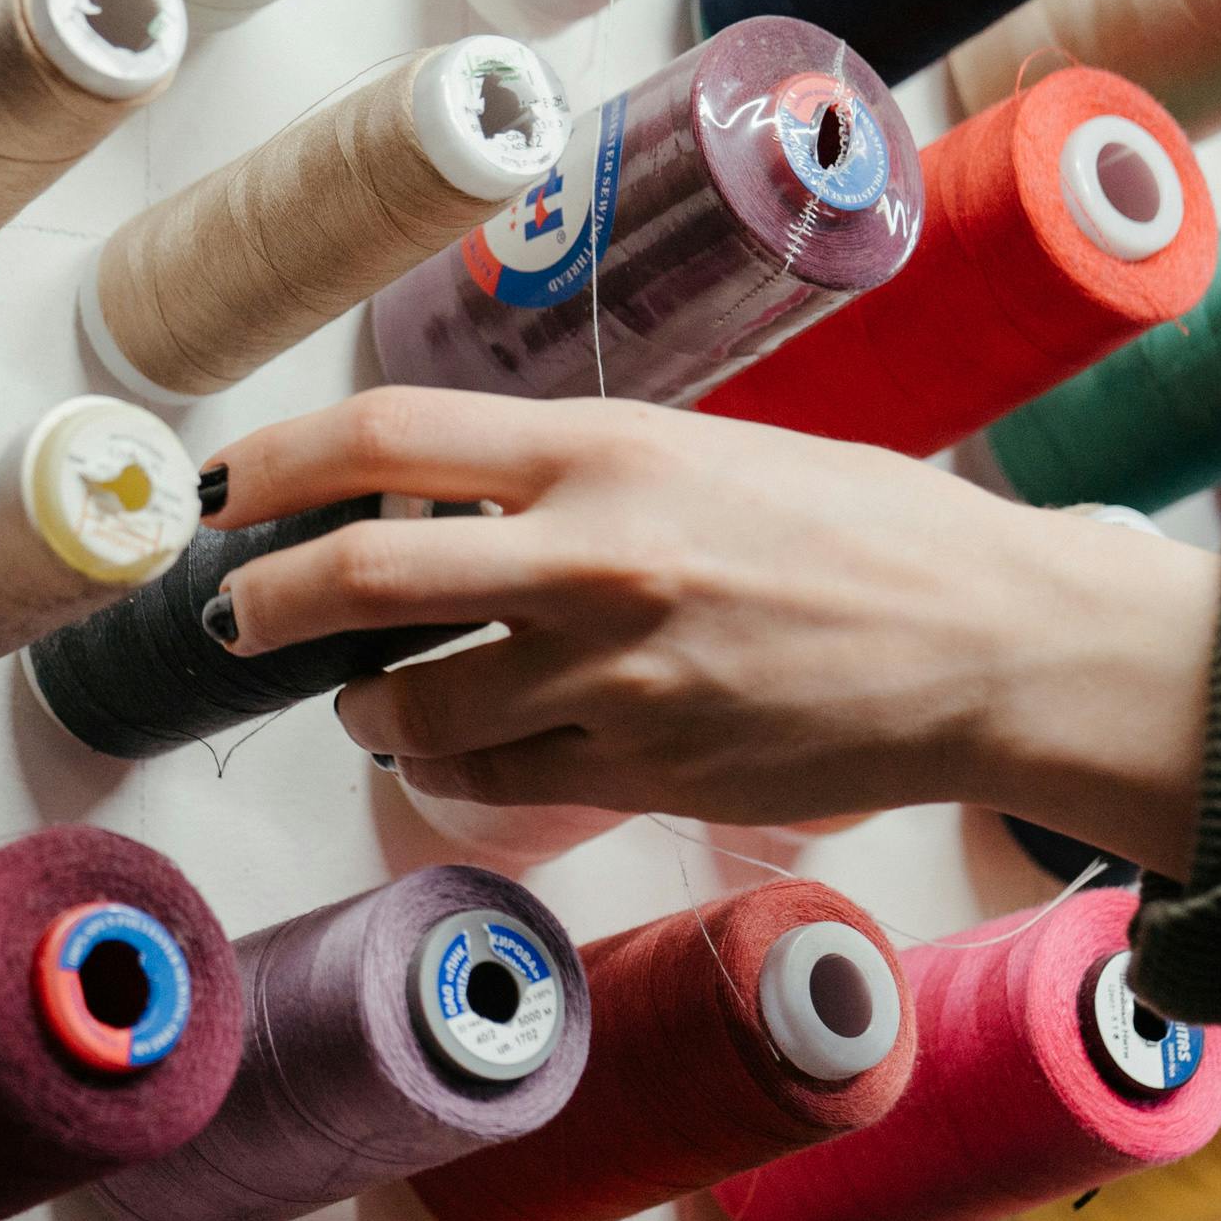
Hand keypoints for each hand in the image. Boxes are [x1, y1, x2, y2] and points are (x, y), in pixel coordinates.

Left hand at [197, 388, 1219, 874]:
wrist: (998, 646)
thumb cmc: (872, 532)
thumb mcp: (714, 451)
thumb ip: (582, 472)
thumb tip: (458, 491)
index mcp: (608, 450)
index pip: (385, 439)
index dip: (275, 461)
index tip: (221, 486)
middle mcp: (593, 557)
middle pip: (359, 575)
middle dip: (261, 601)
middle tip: (230, 612)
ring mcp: (612, 677)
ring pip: (411, 707)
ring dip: (359, 706)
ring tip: (360, 697)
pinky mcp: (640, 772)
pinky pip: (490, 781)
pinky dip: (446, 771)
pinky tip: (451, 752)